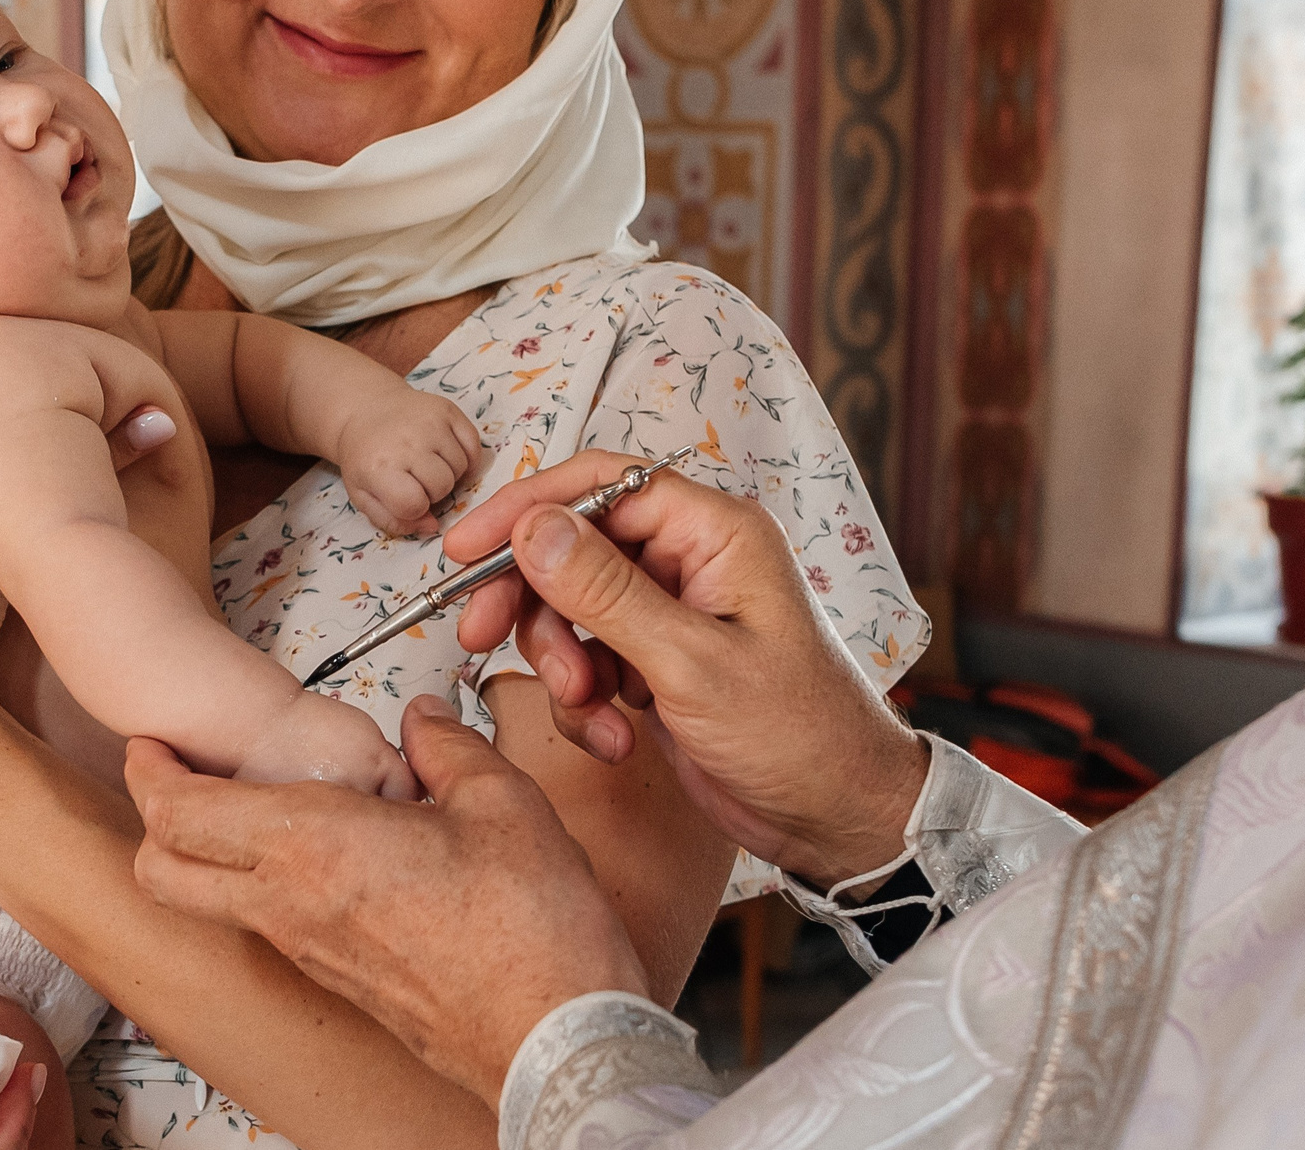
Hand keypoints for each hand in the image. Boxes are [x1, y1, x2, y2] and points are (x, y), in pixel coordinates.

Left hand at [128, 697, 647, 1101]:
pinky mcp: (337, 981)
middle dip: (151, 816)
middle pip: (162, 871)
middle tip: (170, 775)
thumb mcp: (499, 801)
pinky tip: (314, 856)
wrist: (553, 1034)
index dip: (152, 771)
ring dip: (203, 855)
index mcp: (313, 846)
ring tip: (245, 805)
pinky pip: (264, 927)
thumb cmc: (528, 929)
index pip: (181, 813)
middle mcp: (289, 906)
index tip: (151, 742)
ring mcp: (307, 952)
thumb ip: (448, 747)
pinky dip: (257, 886)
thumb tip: (425, 720)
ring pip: (207, 905)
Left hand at [333, 391, 483, 535]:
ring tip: (429, 465)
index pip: (415, 504)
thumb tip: (432, 526)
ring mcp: (429, 423)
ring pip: (461, 467)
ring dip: (449, 473)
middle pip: (443, 486)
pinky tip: (447, 455)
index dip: (415, 508)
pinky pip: (474, 444)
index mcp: (379, 467)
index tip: (406, 497)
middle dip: (433, 491)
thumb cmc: (365, 457)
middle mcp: (406, 442)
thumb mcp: (363, 496)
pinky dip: (467, 456)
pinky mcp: (447, 409)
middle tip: (417, 480)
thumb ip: (393, 521)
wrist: (365, 409)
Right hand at [446, 453, 929, 889]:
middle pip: (574, 547)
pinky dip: (586, 703)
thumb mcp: (690, 662)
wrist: (835, 819)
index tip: (469, 548)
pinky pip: (589, 661)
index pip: (601, 485)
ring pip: (571, 609)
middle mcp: (692, 561)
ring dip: (563, 663)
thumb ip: (606, 592)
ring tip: (589, 708)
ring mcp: (672, 614)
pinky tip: (615, 738)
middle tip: (478, 634)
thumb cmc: (799, 734)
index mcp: (716, 533)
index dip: (528, 509)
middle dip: (530, 598)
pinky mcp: (656, 664)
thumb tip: (536, 527)